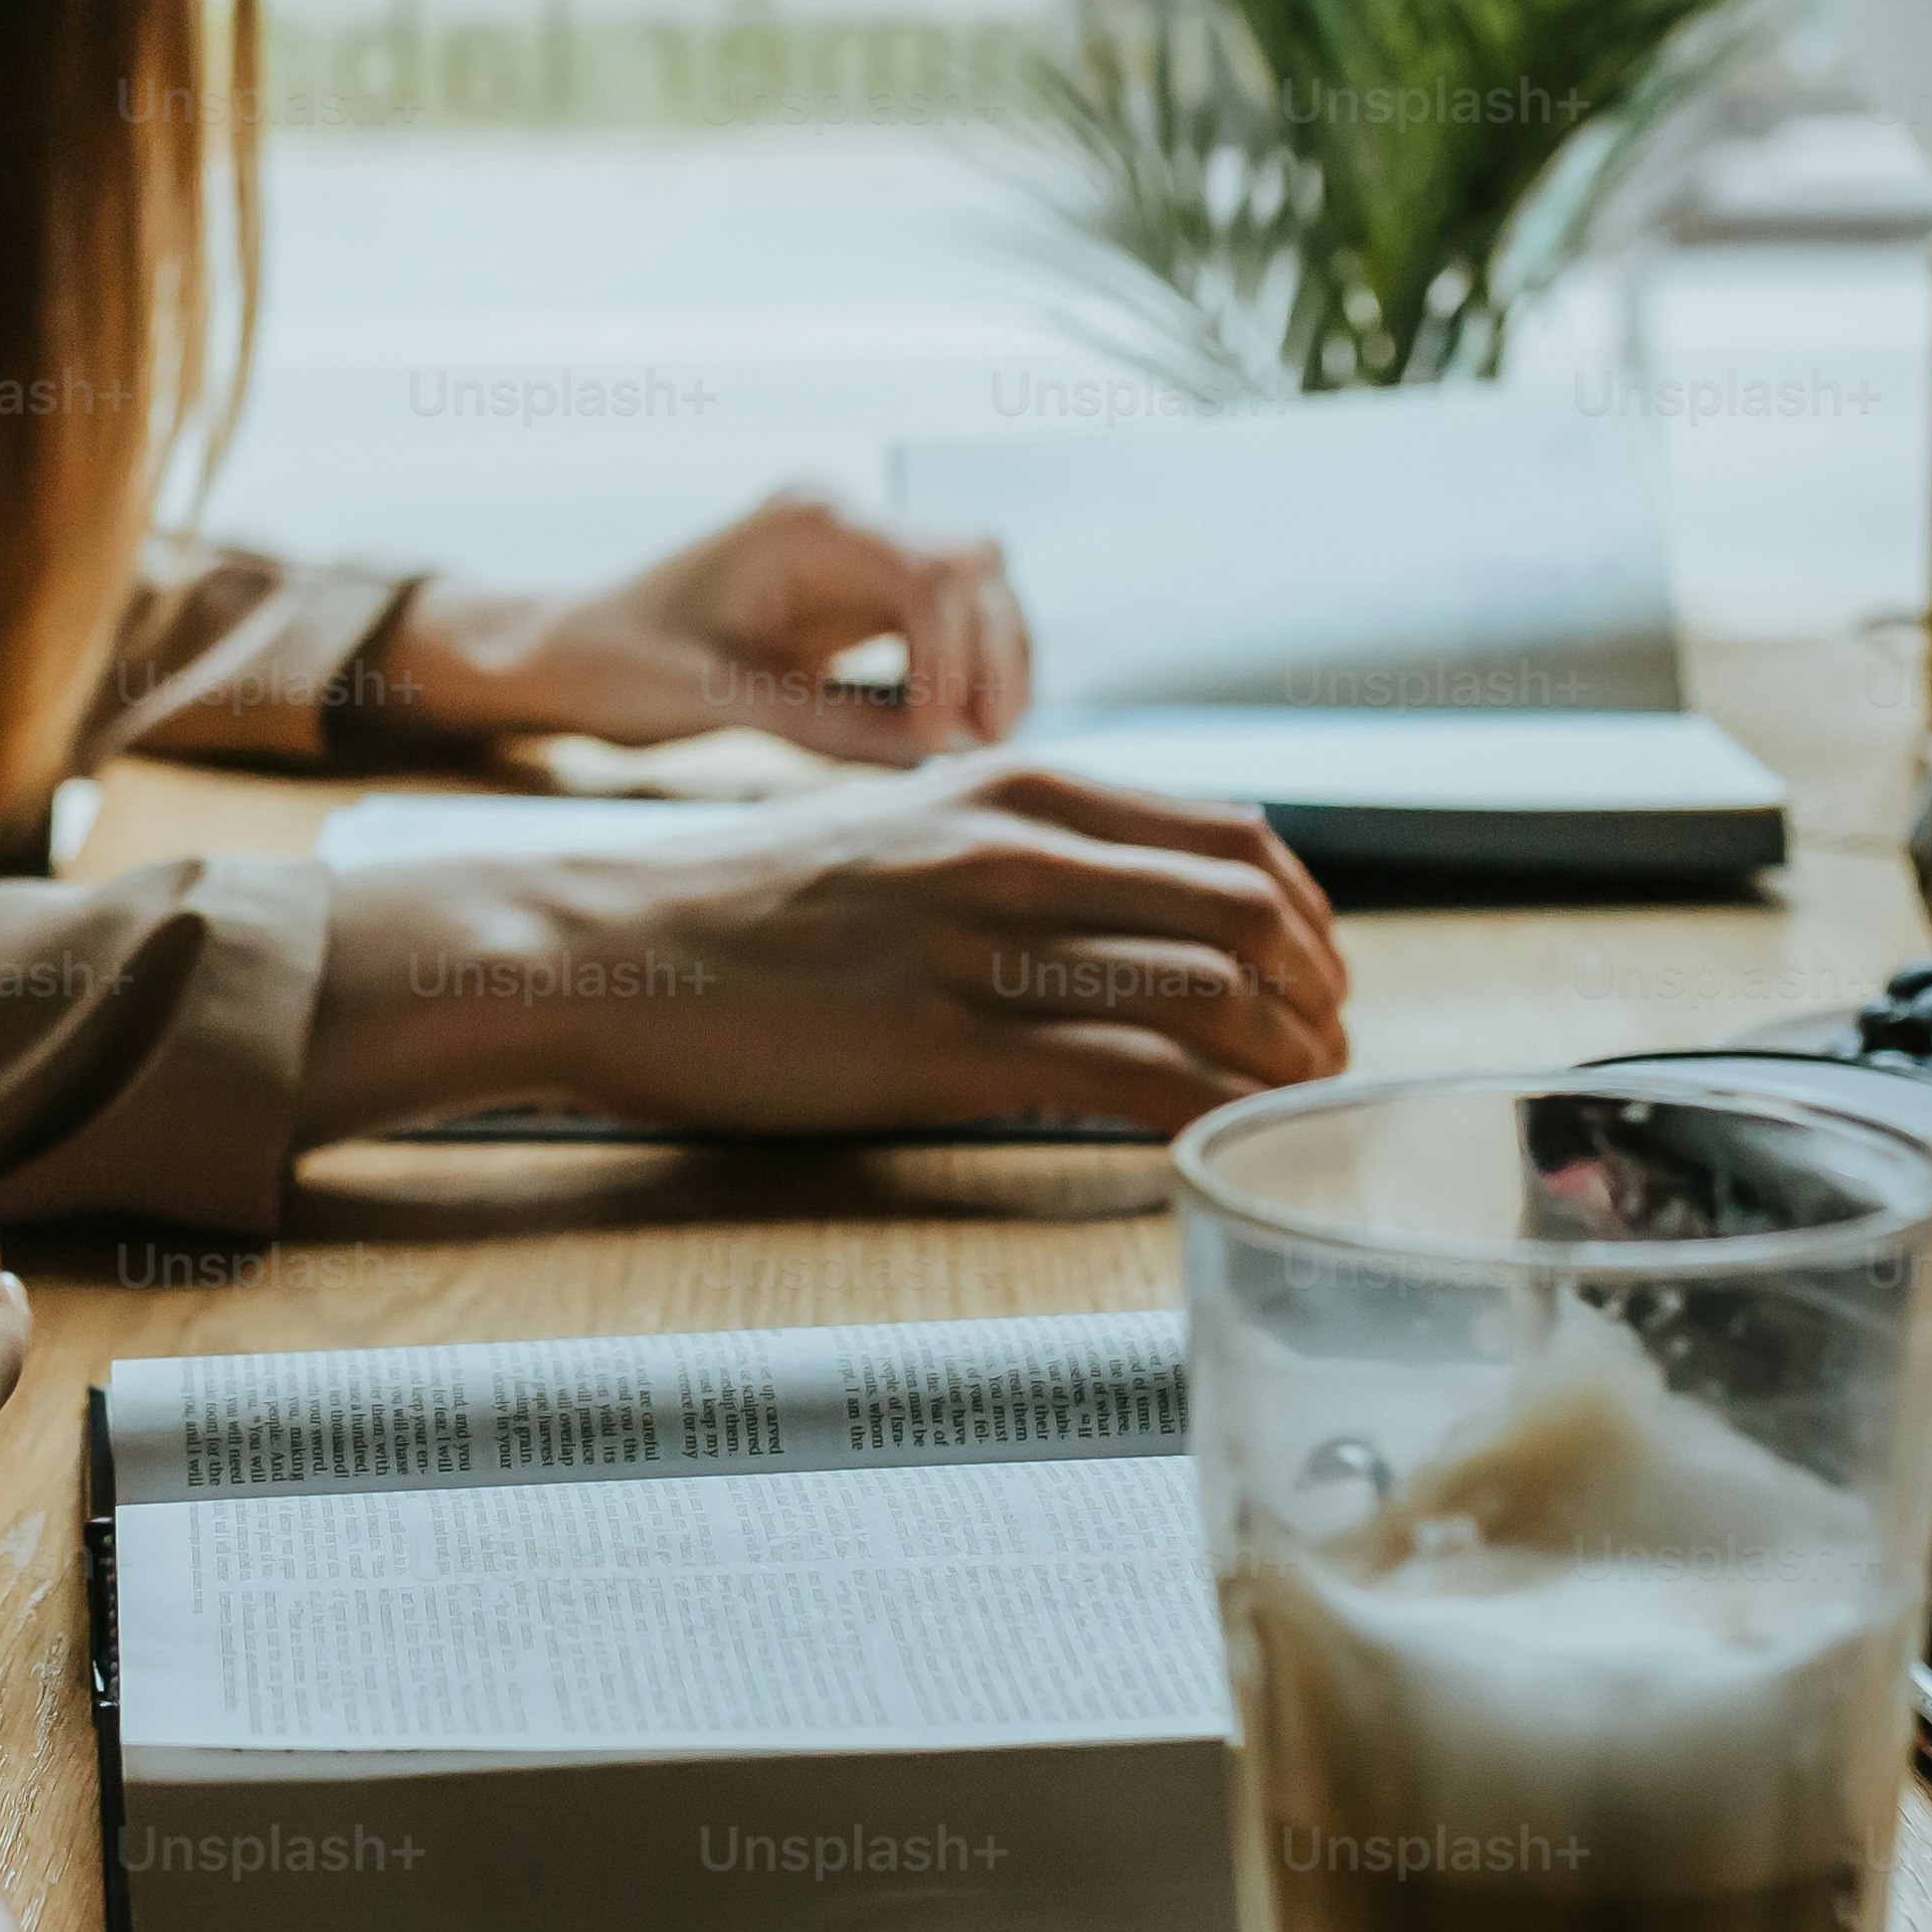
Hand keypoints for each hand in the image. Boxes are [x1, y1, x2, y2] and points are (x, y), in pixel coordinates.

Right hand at [312, 757, 1349, 1138]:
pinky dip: (1195, 1117)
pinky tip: (1209, 1146)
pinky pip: (1121, 1081)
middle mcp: (1009, 849)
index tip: (1323, 973)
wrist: (602, 949)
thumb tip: (1140, 898)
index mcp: (1010, 784)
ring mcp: (975, 948)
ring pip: (1205, 996)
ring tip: (1295, 1105)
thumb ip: (1017, 845)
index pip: (1231, 834)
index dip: (1308, 915)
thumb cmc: (746, 907)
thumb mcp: (901, 826)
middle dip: (1319, 992)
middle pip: (1244, 910)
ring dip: (1278, 1063)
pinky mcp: (939, 1048)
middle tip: (1328, 1051)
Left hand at [384, 487, 1029, 763]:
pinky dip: (956, 671)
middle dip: (994, 657)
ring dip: (987, 664)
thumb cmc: (619, 665)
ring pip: (973, 589)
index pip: (934, 572)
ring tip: (971, 746)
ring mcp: (852, 552)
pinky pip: (939, 620)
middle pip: (975, 567)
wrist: (567, 650)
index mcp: (806, 525)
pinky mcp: (853, 593)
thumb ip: (821, 725)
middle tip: (981, 749)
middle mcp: (841, 521)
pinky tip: (942, 732)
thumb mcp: (715, 701)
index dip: (957, 658)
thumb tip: (932, 756)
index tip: (934, 741)